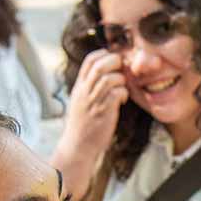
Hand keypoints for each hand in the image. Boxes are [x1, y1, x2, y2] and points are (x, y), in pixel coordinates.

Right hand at [60, 48, 128, 162]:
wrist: (78, 146)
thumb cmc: (83, 124)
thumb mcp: (81, 101)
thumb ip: (90, 86)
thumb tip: (105, 74)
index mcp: (80, 86)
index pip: (90, 60)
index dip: (104, 54)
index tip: (113, 60)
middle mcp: (85, 91)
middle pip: (99, 66)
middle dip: (115, 62)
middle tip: (123, 70)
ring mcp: (93, 102)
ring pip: (109, 79)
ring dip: (121, 79)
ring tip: (122, 87)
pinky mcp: (103, 113)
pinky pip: (115, 94)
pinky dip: (123, 93)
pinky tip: (122, 100)